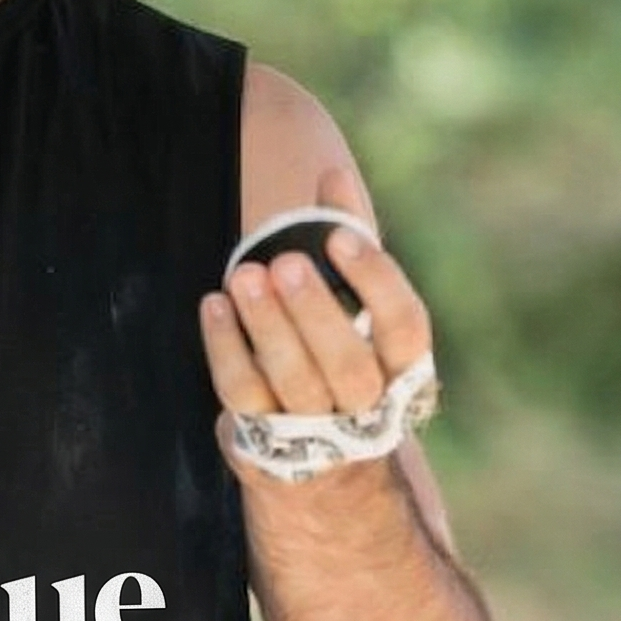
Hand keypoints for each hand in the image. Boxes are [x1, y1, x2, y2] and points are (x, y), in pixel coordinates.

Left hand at [200, 166, 434, 486]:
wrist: (315, 444)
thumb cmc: (338, 343)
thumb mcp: (352, 293)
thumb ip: (346, 233)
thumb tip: (333, 175)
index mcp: (403, 365)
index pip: (404, 325)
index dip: (376, 281)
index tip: (339, 238)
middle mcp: (367, 403)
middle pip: (348, 364)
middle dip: (314, 311)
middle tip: (284, 263)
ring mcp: (316, 428)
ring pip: (294, 381)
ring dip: (267, 327)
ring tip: (245, 277)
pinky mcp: (266, 439)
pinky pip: (244, 393)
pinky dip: (226, 348)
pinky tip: (215, 305)